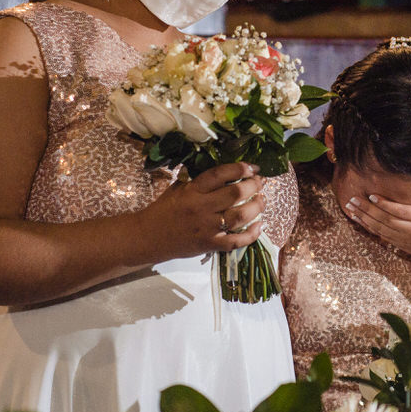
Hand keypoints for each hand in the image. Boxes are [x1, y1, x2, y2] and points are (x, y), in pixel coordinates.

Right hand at [142, 162, 265, 257]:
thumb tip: (224, 171)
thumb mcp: (178, 188)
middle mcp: (201, 207)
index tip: (252, 167)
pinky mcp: (209, 245)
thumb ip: (198, 179)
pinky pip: (236, 241)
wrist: (148, 237)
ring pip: (240, 216)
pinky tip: (260, 226)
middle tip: (260, 182)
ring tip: (262, 201)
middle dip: (253, 186)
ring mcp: (207, 227)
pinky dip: (251, 234)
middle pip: (235, 194)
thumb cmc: (163, 209)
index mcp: (192, 190)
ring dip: (257, 207)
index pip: (220, 174)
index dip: (240, 168)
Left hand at [343, 183, 410, 265]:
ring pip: (380, 228)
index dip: (385, 204)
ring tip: (350, 208)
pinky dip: (367, 227)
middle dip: (367, 209)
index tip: (372, 196)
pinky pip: (380, 235)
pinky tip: (357, 219)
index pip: (401, 211)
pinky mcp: (399, 244)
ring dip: (363, 218)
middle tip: (353, 199)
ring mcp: (404, 239)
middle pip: (386, 219)